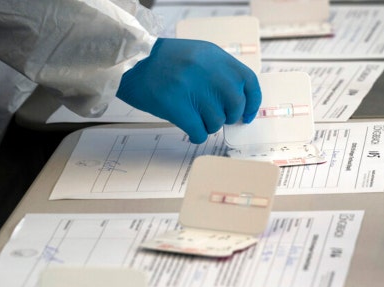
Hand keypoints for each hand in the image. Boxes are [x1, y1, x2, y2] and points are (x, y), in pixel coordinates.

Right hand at [116, 38, 260, 143]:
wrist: (131, 60)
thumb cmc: (164, 61)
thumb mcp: (199, 54)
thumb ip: (220, 72)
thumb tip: (238, 101)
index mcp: (216, 57)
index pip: (249, 82)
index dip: (252, 103)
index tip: (247, 115)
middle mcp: (209, 72)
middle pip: (235, 106)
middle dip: (227, 116)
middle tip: (214, 116)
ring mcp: (194, 89)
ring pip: (217, 122)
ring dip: (208, 126)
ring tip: (195, 117)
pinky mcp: (178, 107)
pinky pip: (199, 132)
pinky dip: (197, 135)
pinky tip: (189, 128)